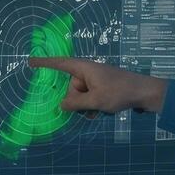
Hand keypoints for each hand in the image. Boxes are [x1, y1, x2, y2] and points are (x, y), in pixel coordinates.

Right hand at [28, 56, 167, 116]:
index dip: (44, 63)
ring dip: (87, 106)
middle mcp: (88, 72)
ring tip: (101, 109)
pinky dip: (94, 106)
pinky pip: (90, 99)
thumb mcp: (95, 100)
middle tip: (94, 105)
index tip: (29, 62)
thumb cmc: (120, 92)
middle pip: (71, 88)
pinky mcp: (103, 88)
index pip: (59, 64)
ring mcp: (96, 80)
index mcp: (84, 68)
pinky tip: (104, 112)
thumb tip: (62, 105)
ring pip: (81, 97)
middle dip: (78, 100)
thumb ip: (76, 103)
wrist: (145, 93)